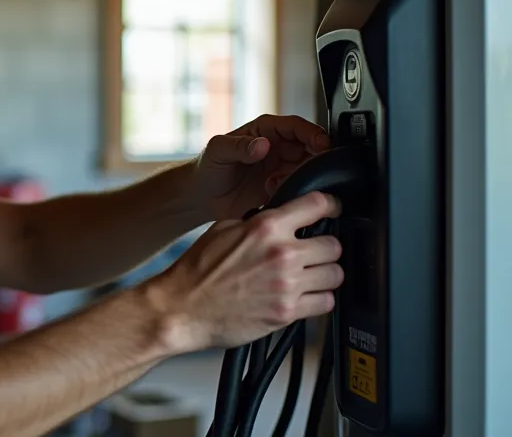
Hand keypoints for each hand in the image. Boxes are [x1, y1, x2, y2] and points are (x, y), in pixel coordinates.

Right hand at [150, 191, 342, 350]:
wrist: (181, 308)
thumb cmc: (196, 272)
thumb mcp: (222, 230)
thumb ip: (256, 222)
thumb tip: (279, 218)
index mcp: (265, 227)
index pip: (318, 205)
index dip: (330, 206)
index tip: (332, 211)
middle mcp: (281, 254)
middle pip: (334, 244)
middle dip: (325, 248)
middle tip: (314, 253)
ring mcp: (287, 285)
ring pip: (336, 274)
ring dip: (325, 275)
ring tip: (310, 276)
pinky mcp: (288, 312)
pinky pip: (326, 303)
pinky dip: (319, 300)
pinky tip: (304, 296)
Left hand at [193, 114, 332, 220]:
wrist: (201, 196)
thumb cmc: (207, 166)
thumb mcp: (217, 150)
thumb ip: (238, 146)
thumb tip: (262, 145)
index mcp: (266, 130)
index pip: (297, 126)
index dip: (313, 133)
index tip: (322, 144)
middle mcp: (279, 148)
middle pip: (311, 148)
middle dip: (313, 159)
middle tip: (305, 171)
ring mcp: (283, 169)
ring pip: (309, 170)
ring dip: (301, 179)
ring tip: (276, 184)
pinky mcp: (282, 190)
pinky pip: (300, 190)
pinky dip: (295, 193)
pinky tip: (273, 194)